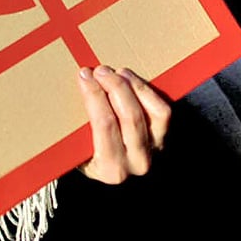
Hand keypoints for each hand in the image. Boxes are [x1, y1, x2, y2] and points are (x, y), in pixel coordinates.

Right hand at [76, 66, 170, 183]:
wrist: (112, 168)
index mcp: (110, 170)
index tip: (84, 76)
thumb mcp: (76, 151)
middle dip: (113, 86)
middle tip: (99, 70)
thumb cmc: (86, 155)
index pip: (104, 124)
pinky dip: (147, 91)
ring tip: (116, 72)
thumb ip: (74, 130)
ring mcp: (155, 150)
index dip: (94, 95)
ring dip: (132, 86)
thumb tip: (75, 90)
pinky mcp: (165, 137)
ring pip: (151, 112)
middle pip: (129, 115)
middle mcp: (137, 163)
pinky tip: (130, 79)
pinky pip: (162, 110)